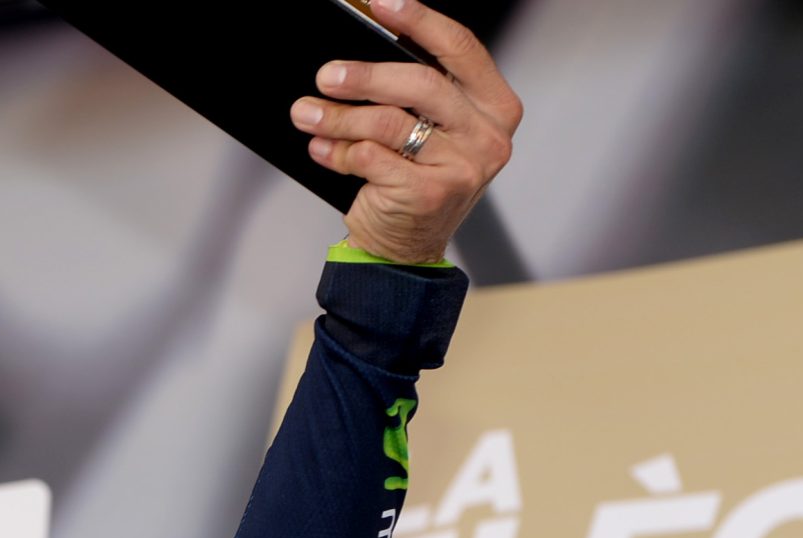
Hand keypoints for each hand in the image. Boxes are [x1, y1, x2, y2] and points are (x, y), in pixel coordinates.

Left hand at [288, 0, 520, 265]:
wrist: (406, 249)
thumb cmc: (415, 182)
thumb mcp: (430, 131)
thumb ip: (415, 94)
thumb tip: (358, 55)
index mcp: (495, 106)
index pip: (460, 48)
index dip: (420, 21)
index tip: (381, 3)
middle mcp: (488, 135)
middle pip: (420, 83)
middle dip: (365, 76)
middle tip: (327, 75)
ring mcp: (463, 167)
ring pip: (389, 122)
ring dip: (339, 115)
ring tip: (307, 112)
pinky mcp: (430, 194)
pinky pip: (372, 158)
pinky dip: (339, 151)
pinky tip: (322, 148)